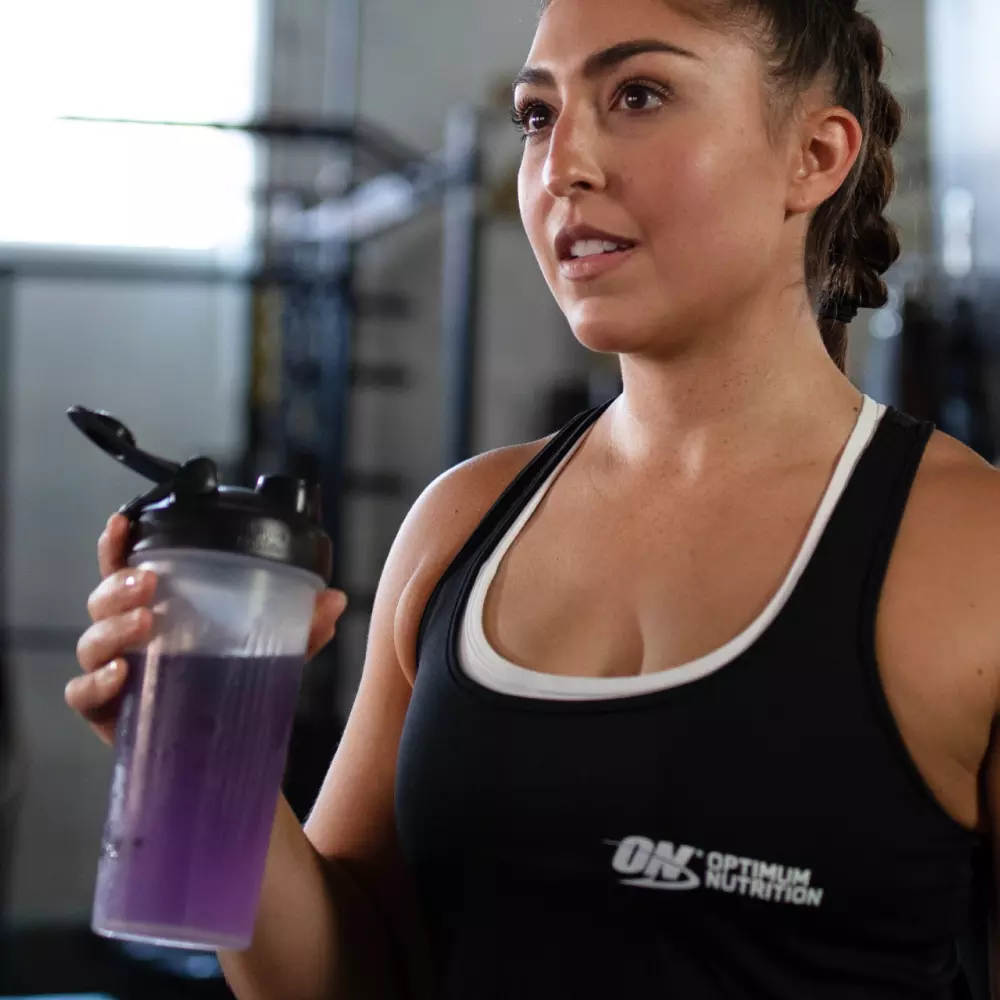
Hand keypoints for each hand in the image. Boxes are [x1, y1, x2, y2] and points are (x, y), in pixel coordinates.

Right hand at [67, 513, 348, 746]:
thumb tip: (334, 600)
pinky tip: (120, 673)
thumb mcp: (271, 651)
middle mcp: (127, 636)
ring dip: (112, 627)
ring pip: (91, 642)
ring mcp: (113, 673)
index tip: (120, 521)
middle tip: (148, 584)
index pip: (126, 567)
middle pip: (101, 599)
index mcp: (157, 608)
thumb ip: (301, 627)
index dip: (117, 543)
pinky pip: (82, 695)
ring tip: (144, 622)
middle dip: (117, 586)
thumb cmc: (232, 686)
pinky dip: (96, 682)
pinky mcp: (108, 713)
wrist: (224, 754)